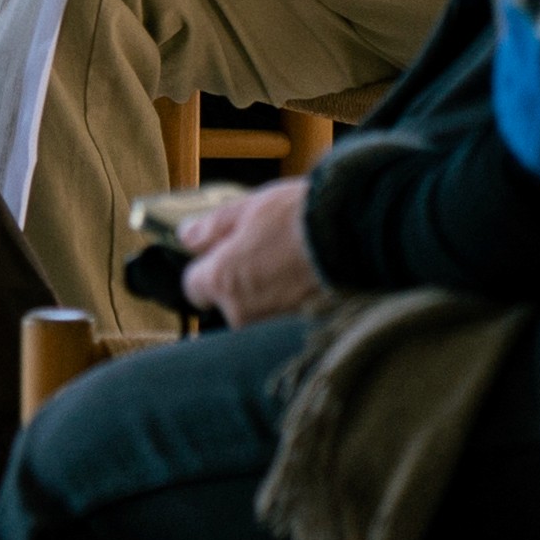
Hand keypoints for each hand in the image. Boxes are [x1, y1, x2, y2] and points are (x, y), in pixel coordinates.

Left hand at [178, 177, 322, 325]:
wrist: (354, 237)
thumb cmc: (299, 218)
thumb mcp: (248, 209)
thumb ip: (212, 227)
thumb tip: (185, 236)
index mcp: (221, 280)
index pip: (193, 287)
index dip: (204, 269)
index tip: (220, 255)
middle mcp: (242, 312)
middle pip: (226, 302)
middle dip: (238, 282)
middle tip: (264, 252)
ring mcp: (272, 326)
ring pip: (255, 310)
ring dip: (265, 292)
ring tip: (289, 262)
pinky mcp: (300, 331)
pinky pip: (282, 318)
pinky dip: (288, 301)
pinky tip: (304, 278)